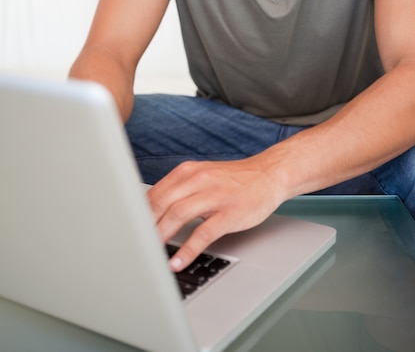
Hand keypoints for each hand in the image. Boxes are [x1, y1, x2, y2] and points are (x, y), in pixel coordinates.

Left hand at [146, 153, 281, 271]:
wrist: (268, 174)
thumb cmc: (233, 180)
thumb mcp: (203, 176)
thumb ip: (179, 190)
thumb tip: (151, 211)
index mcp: (188, 172)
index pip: (154, 193)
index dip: (138, 213)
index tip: (128, 229)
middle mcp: (199, 180)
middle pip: (161, 203)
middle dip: (144, 225)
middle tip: (134, 244)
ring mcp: (214, 196)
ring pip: (178, 215)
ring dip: (161, 236)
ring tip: (150, 253)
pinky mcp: (229, 213)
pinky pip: (203, 233)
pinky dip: (187, 249)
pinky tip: (178, 261)